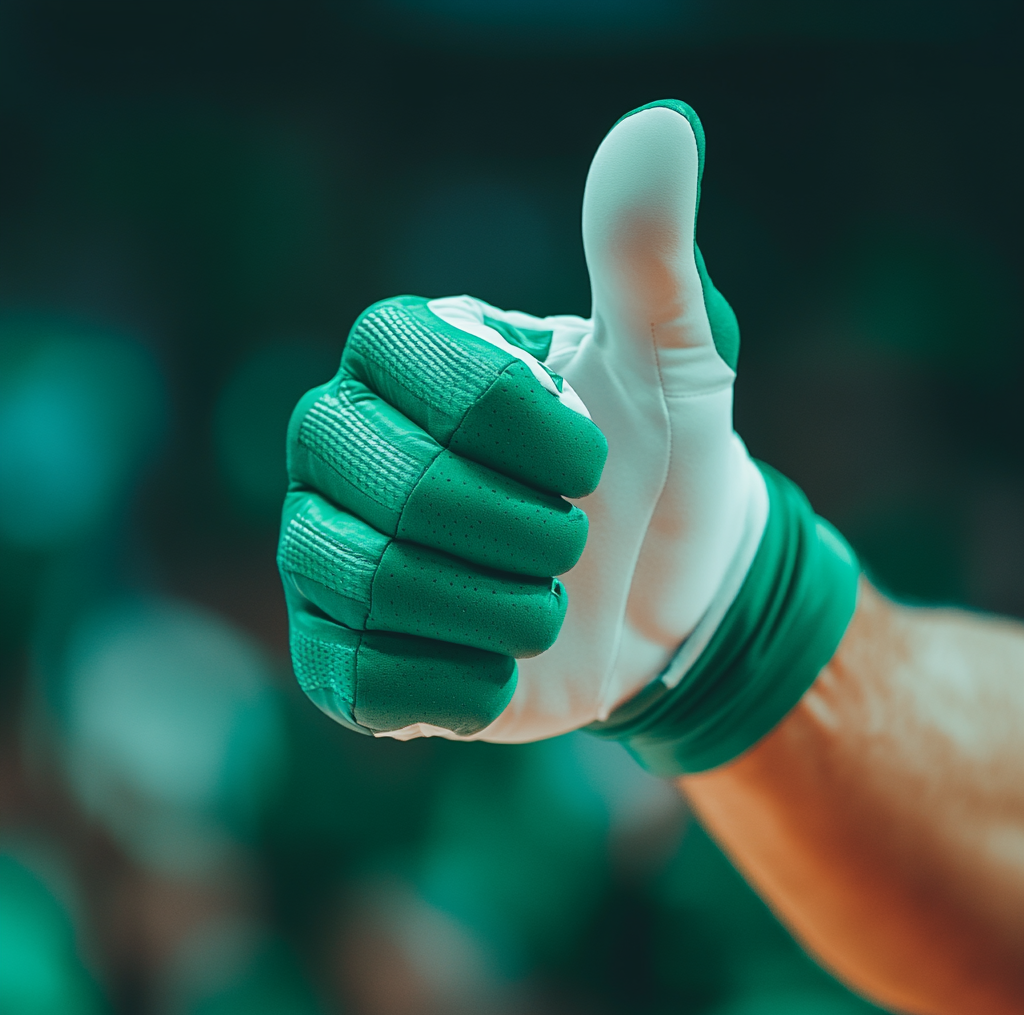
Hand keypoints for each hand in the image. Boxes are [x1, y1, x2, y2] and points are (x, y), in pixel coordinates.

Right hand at [279, 100, 857, 763]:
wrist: (650, 601)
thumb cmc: (652, 467)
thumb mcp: (672, 360)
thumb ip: (649, 255)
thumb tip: (660, 125)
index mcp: (398, 360)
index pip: (424, 369)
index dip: (528, 428)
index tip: (594, 458)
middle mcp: (337, 446)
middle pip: (400, 487)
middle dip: (527, 529)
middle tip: (576, 541)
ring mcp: (322, 553)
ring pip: (374, 585)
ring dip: (504, 608)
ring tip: (545, 605)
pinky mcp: (334, 655)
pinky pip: (369, 682)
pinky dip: (465, 684)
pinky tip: (501, 665)